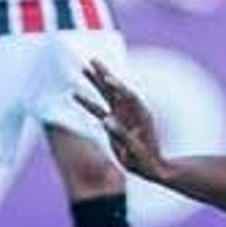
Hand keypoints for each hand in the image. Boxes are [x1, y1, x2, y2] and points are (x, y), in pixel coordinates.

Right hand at [76, 58, 167, 180]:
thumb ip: (122, 135)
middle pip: (116, 88)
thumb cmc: (146, 159)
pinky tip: (75, 94)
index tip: (107, 79)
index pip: (128, 96)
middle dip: (104, 74)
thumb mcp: (136, 150)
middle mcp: (131, 111)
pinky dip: (87, 102)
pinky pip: (98, 110)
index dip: (118, 87)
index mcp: (141, 114)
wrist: (150, 166)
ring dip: (96, 82)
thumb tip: (105, 121)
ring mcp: (122, 115)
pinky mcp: (113, 123)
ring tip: (84, 68)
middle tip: (92, 60)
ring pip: (106, 95)